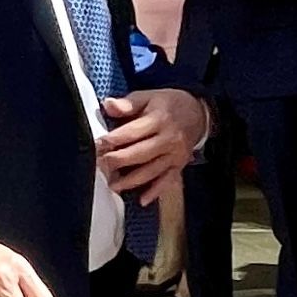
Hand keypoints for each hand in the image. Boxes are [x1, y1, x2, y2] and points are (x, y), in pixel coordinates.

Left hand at [95, 88, 208, 204]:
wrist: (198, 113)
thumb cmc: (167, 105)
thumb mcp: (148, 96)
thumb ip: (128, 104)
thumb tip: (108, 105)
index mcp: (159, 119)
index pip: (133, 132)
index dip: (113, 140)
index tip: (98, 145)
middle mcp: (169, 139)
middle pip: (141, 154)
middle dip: (119, 161)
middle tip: (100, 166)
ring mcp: (175, 155)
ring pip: (151, 171)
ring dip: (131, 180)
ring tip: (113, 185)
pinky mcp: (179, 166)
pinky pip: (167, 181)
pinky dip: (155, 192)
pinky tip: (142, 200)